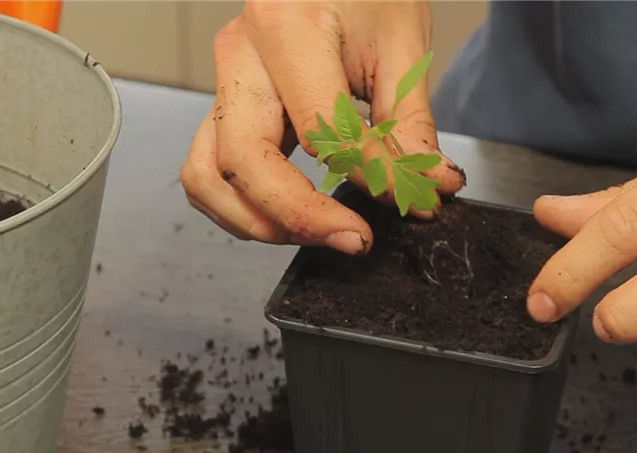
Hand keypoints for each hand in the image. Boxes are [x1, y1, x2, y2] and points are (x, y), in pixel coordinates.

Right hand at [180, 0, 464, 253]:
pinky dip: (240, 204)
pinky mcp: (226, 100)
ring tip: (317, 232)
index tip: (410, 200)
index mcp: (286, 28)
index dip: (369, 176)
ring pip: (208, 175)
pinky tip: (288, 214)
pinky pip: (209, 167)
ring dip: (257, 221)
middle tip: (355, 238)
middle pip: (244, 162)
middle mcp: (241, 55)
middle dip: (300, 217)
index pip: (321, 130)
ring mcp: (225, 79)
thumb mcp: (402, 44)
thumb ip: (411, 125)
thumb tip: (428, 188)